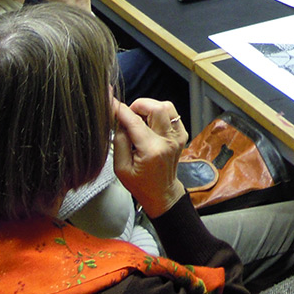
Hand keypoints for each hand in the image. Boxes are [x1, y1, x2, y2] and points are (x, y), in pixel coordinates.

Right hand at [112, 98, 187, 217]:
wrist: (162, 192)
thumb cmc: (140, 183)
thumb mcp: (120, 167)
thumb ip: (119, 140)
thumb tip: (119, 118)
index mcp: (151, 151)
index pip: (134, 122)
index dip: (120, 109)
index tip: (110, 102)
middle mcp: (168, 141)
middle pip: (156, 107)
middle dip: (138, 105)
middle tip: (129, 115)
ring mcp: (178, 137)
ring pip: (166, 106)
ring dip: (150, 107)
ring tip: (139, 119)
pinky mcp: (182, 134)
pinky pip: (172, 113)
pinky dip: (159, 113)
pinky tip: (150, 124)